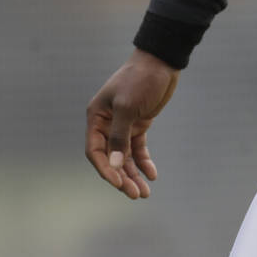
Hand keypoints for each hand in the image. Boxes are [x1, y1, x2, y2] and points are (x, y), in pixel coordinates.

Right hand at [85, 49, 179, 199]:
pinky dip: (144, 162)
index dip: (106, 169)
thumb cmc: (140, 79)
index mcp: (97, 117)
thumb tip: (115, 164)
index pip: (95, 151)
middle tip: (135, 194)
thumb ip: (119, 136)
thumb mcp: (127, 106)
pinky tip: (152, 174)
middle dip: (122, 177)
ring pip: (125, 157)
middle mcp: (107, 124)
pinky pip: (138, 148)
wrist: (162, 61)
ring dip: (133, 174)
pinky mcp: (139, 124)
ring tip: (144, 192)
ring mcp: (124, 125)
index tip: (119, 183)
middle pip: (111, 158)